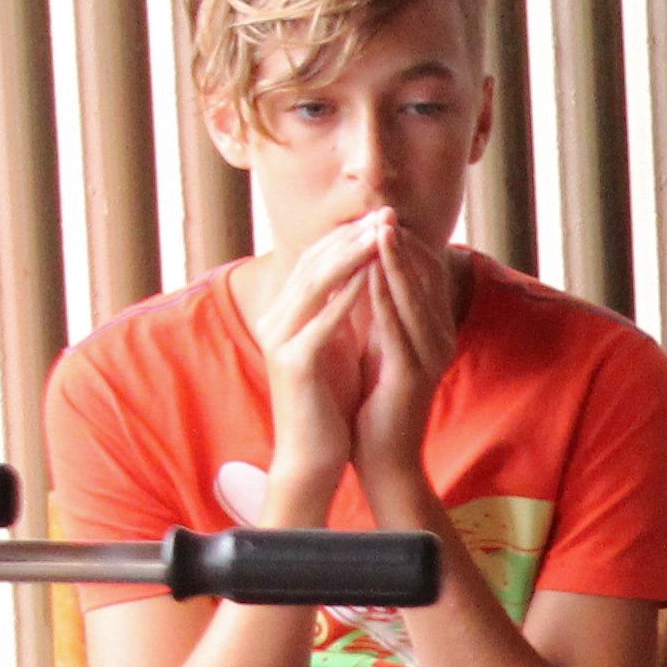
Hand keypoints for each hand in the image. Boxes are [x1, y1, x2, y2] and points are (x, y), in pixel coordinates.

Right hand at [245, 213, 393, 494]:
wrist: (312, 456)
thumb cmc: (329, 403)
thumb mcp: (336, 347)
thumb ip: (339, 314)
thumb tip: (361, 278)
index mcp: (288, 313)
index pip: (318, 261)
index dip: (350, 235)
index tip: (385, 215)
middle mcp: (278, 319)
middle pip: (315, 263)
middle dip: (353, 235)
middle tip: (387, 210)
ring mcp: (282, 340)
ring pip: (316, 284)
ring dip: (351, 256)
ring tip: (381, 232)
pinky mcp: (294, 364)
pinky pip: (322, 322)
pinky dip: (345, 298)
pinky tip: (368, 278)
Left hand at [348, 224, 456, 493]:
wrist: (382, 455)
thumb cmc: (376, 402)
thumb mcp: (379, 346)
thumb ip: (381, 312)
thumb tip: (366, 270)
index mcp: (432, 332)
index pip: (425, 276)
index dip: (406, 244)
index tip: (381, 212)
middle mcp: (438, 340)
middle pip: (425, 280)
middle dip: (402, 243)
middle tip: (385, 207)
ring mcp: (429, 357)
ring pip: (413, 299)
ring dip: (395, 261)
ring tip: (379, 228)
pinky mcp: (412, 374)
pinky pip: (397, 328)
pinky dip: (383, 298)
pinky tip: (369, 273)